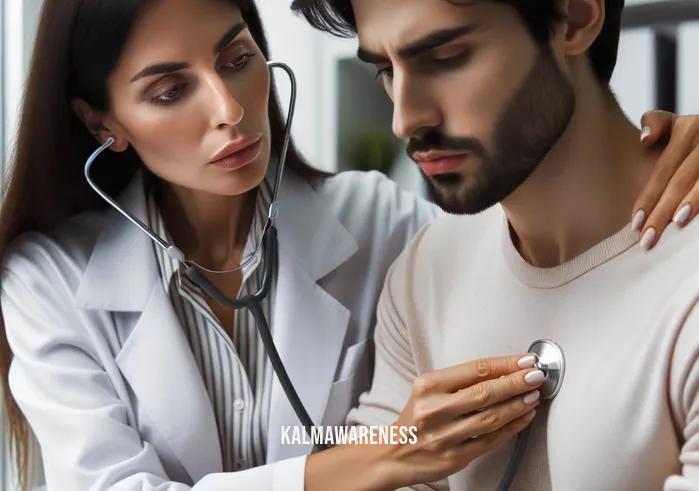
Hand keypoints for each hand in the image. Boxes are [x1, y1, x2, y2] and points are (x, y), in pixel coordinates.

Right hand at [381, 354, 542, 487]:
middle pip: (485, 392)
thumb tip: (503, 371)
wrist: (395, 453)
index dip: (505, 364)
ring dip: (517, 406)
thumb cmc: (417, 418)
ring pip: (490, 418)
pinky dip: (511, 428)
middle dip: (516, 383)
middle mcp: (435, 409)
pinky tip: (523, 418)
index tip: (525, 361)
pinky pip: (490, 441)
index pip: (475, 369)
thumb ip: (460, 381)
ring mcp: (445, 435)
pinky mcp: (454, 457)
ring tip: (533, 396)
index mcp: (428, 386)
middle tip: (535, 376)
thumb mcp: (428, 390)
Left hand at [633, 111, 698, 248]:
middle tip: (647, 238)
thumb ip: (656, 123)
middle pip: (681, 180)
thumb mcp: (675, 122)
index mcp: (688, 129)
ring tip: (676, 225)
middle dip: (663, 211)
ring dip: (692, 205)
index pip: (663, 170)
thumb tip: (644, 138)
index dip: (648, 197)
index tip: (635, 224)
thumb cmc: (692, 133)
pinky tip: (697, 223)